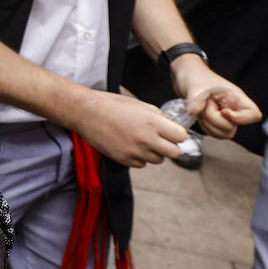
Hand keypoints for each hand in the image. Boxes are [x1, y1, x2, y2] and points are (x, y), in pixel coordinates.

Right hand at [72, 91, 186, 167]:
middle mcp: (146, 139)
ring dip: (154, 152)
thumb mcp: (140, 104)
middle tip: (160, 139)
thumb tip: (172, 128)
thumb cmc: (112, 105)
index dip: (177, 134)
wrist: (86, 112)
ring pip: (158, 160)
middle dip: (169, 146)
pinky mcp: (124, 159)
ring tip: (140, 140)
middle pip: (174, 153)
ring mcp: (135, 151)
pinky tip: (129, 145)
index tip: (170, 132)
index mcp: (153, 122)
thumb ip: (159, 117)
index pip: (181, 137)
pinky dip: (139, 157)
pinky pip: (142, 164)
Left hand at [172, 57, 260, 138]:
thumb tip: (193, 112)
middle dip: (214, 119)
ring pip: (224, 133)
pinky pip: (215, 133)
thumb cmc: (197, 77)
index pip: (253, 115)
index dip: (240, 118)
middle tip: (206, 105)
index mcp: (236, 98)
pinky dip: (205, 128)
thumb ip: (196, 101)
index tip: (223, 112)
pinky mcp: (215, 122)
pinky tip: (200, 117)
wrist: (187, 76)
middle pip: (232, 128)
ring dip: (209, 125)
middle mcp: (233, 109)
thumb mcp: (195, 86)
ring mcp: (224, 117)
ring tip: (202, 110)